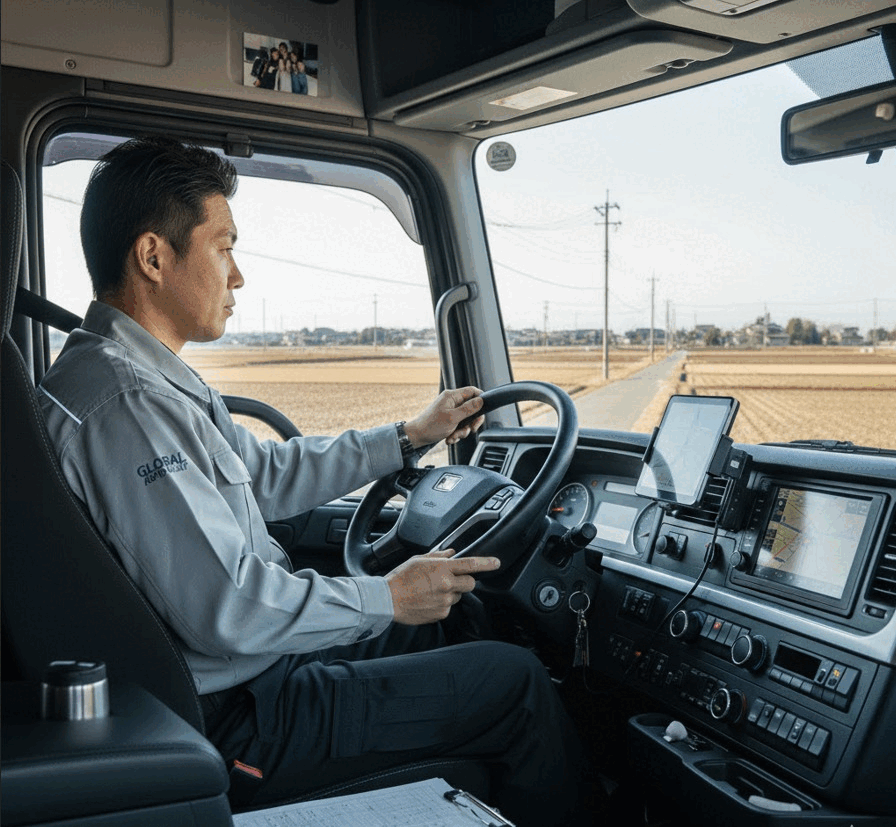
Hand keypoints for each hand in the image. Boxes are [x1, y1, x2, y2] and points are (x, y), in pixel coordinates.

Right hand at [385, 549, 499, 624]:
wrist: (388, 600)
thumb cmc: (400, 578)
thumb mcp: (418, 560)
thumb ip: (438, 556)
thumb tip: (451, 553)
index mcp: (442, 569)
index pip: (471, 565)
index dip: (487, 563)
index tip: (496, 562)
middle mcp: (446, 585)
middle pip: (470, 583)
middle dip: (465, 580)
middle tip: (450, 579)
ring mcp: (445, 601)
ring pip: (458, 595)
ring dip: (451, 592)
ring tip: (431, 590)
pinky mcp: (441, 613)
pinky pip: (448, 607)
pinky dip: (442, 603)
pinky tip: (428, 600)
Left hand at [403, 387, 484, 447]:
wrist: (417, 437)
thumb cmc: (431, 426)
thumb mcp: (453, 417)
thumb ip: (468, 409)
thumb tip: (481, 401)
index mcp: (452, 396)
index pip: (472, 391)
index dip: (480, 399)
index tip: (482, 412)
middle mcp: (452, 402)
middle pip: (472, 408)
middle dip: (471, 422)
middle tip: (470, 429)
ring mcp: (450, 411)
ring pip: (466, 420)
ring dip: (463, 430)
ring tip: (454, 436)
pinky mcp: (449, 420)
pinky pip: (460, 426)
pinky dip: (457, 433)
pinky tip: (450, 438)